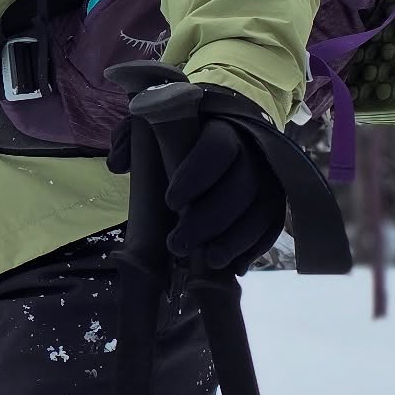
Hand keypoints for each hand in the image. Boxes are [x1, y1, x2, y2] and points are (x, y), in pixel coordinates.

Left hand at [107, 86, 286, 273]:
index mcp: (222, 129)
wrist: (219, 135)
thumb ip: (133, 140)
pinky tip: (236, 265)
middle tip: (177, 244)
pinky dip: (255, 248)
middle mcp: (252, 153)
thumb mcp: (153, 129)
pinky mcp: (276, 203)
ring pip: (261, 210)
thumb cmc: (179, 138)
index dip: (196, 176)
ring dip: (235, 239)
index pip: (217, 150)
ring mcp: (269, 179)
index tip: (170, 201)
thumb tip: (118, 164)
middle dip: (209, 220)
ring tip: (208, 261)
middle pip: (240, 187)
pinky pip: (272, 227)